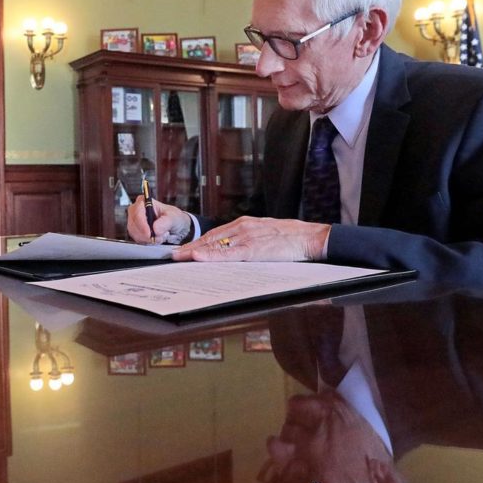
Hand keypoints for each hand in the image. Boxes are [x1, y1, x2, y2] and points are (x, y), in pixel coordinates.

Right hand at [126, 196, 191, 244]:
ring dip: (148, 239)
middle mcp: (136, 211)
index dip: (142, 224)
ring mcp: (134, 222)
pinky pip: (137, 239)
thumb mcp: (173, 217)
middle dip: (146, 234)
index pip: (137, 212)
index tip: (149, 233)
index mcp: (144, 202)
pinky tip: (155, 239)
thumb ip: (165, 222)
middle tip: (158, 237)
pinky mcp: (135, 232)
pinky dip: (147, 241)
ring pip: (135, 233)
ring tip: (160, 236)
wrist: (174, 227)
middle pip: (133, 224)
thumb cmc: (173, 218)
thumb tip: (156, 228)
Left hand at [171, 216, 329, 261]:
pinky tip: (198, 257)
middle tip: (172, 255)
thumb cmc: (290, 239)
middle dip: (190, 247)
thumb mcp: (264, 236)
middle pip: (210, 238)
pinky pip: (228, 253)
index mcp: (244, 225)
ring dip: (194, 251)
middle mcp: (242, 227)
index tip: (183, 249)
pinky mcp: (253, 248)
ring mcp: (246, 237)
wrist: (309, 237)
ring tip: (178, 257)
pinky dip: (211, 255)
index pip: (215, 234)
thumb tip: (233, 252)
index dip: (197, 242)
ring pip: (215, 244)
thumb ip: (248, 241)